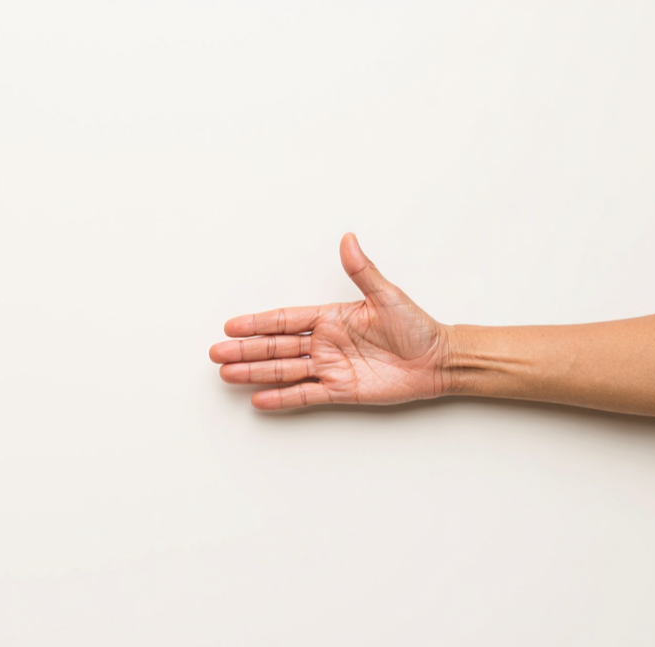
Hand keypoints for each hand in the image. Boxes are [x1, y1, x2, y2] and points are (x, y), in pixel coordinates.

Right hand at [210, 233, 452, 409]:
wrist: (438, 361)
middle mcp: (325, 343)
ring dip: (255, 373)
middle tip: (217, 353)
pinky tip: (259, 399)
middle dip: (246, 350)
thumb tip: (348, 239)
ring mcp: (330, 368)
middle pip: (276, 347)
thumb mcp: (387, 296)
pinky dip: (282, 398)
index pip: (285, 320)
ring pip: (284, 371)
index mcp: (331, 318)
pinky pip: (305, 394)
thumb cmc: (417, 326)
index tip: (232, 326)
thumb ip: (363, 271)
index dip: (258, 323)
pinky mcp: (340, 390)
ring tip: (227, 374)